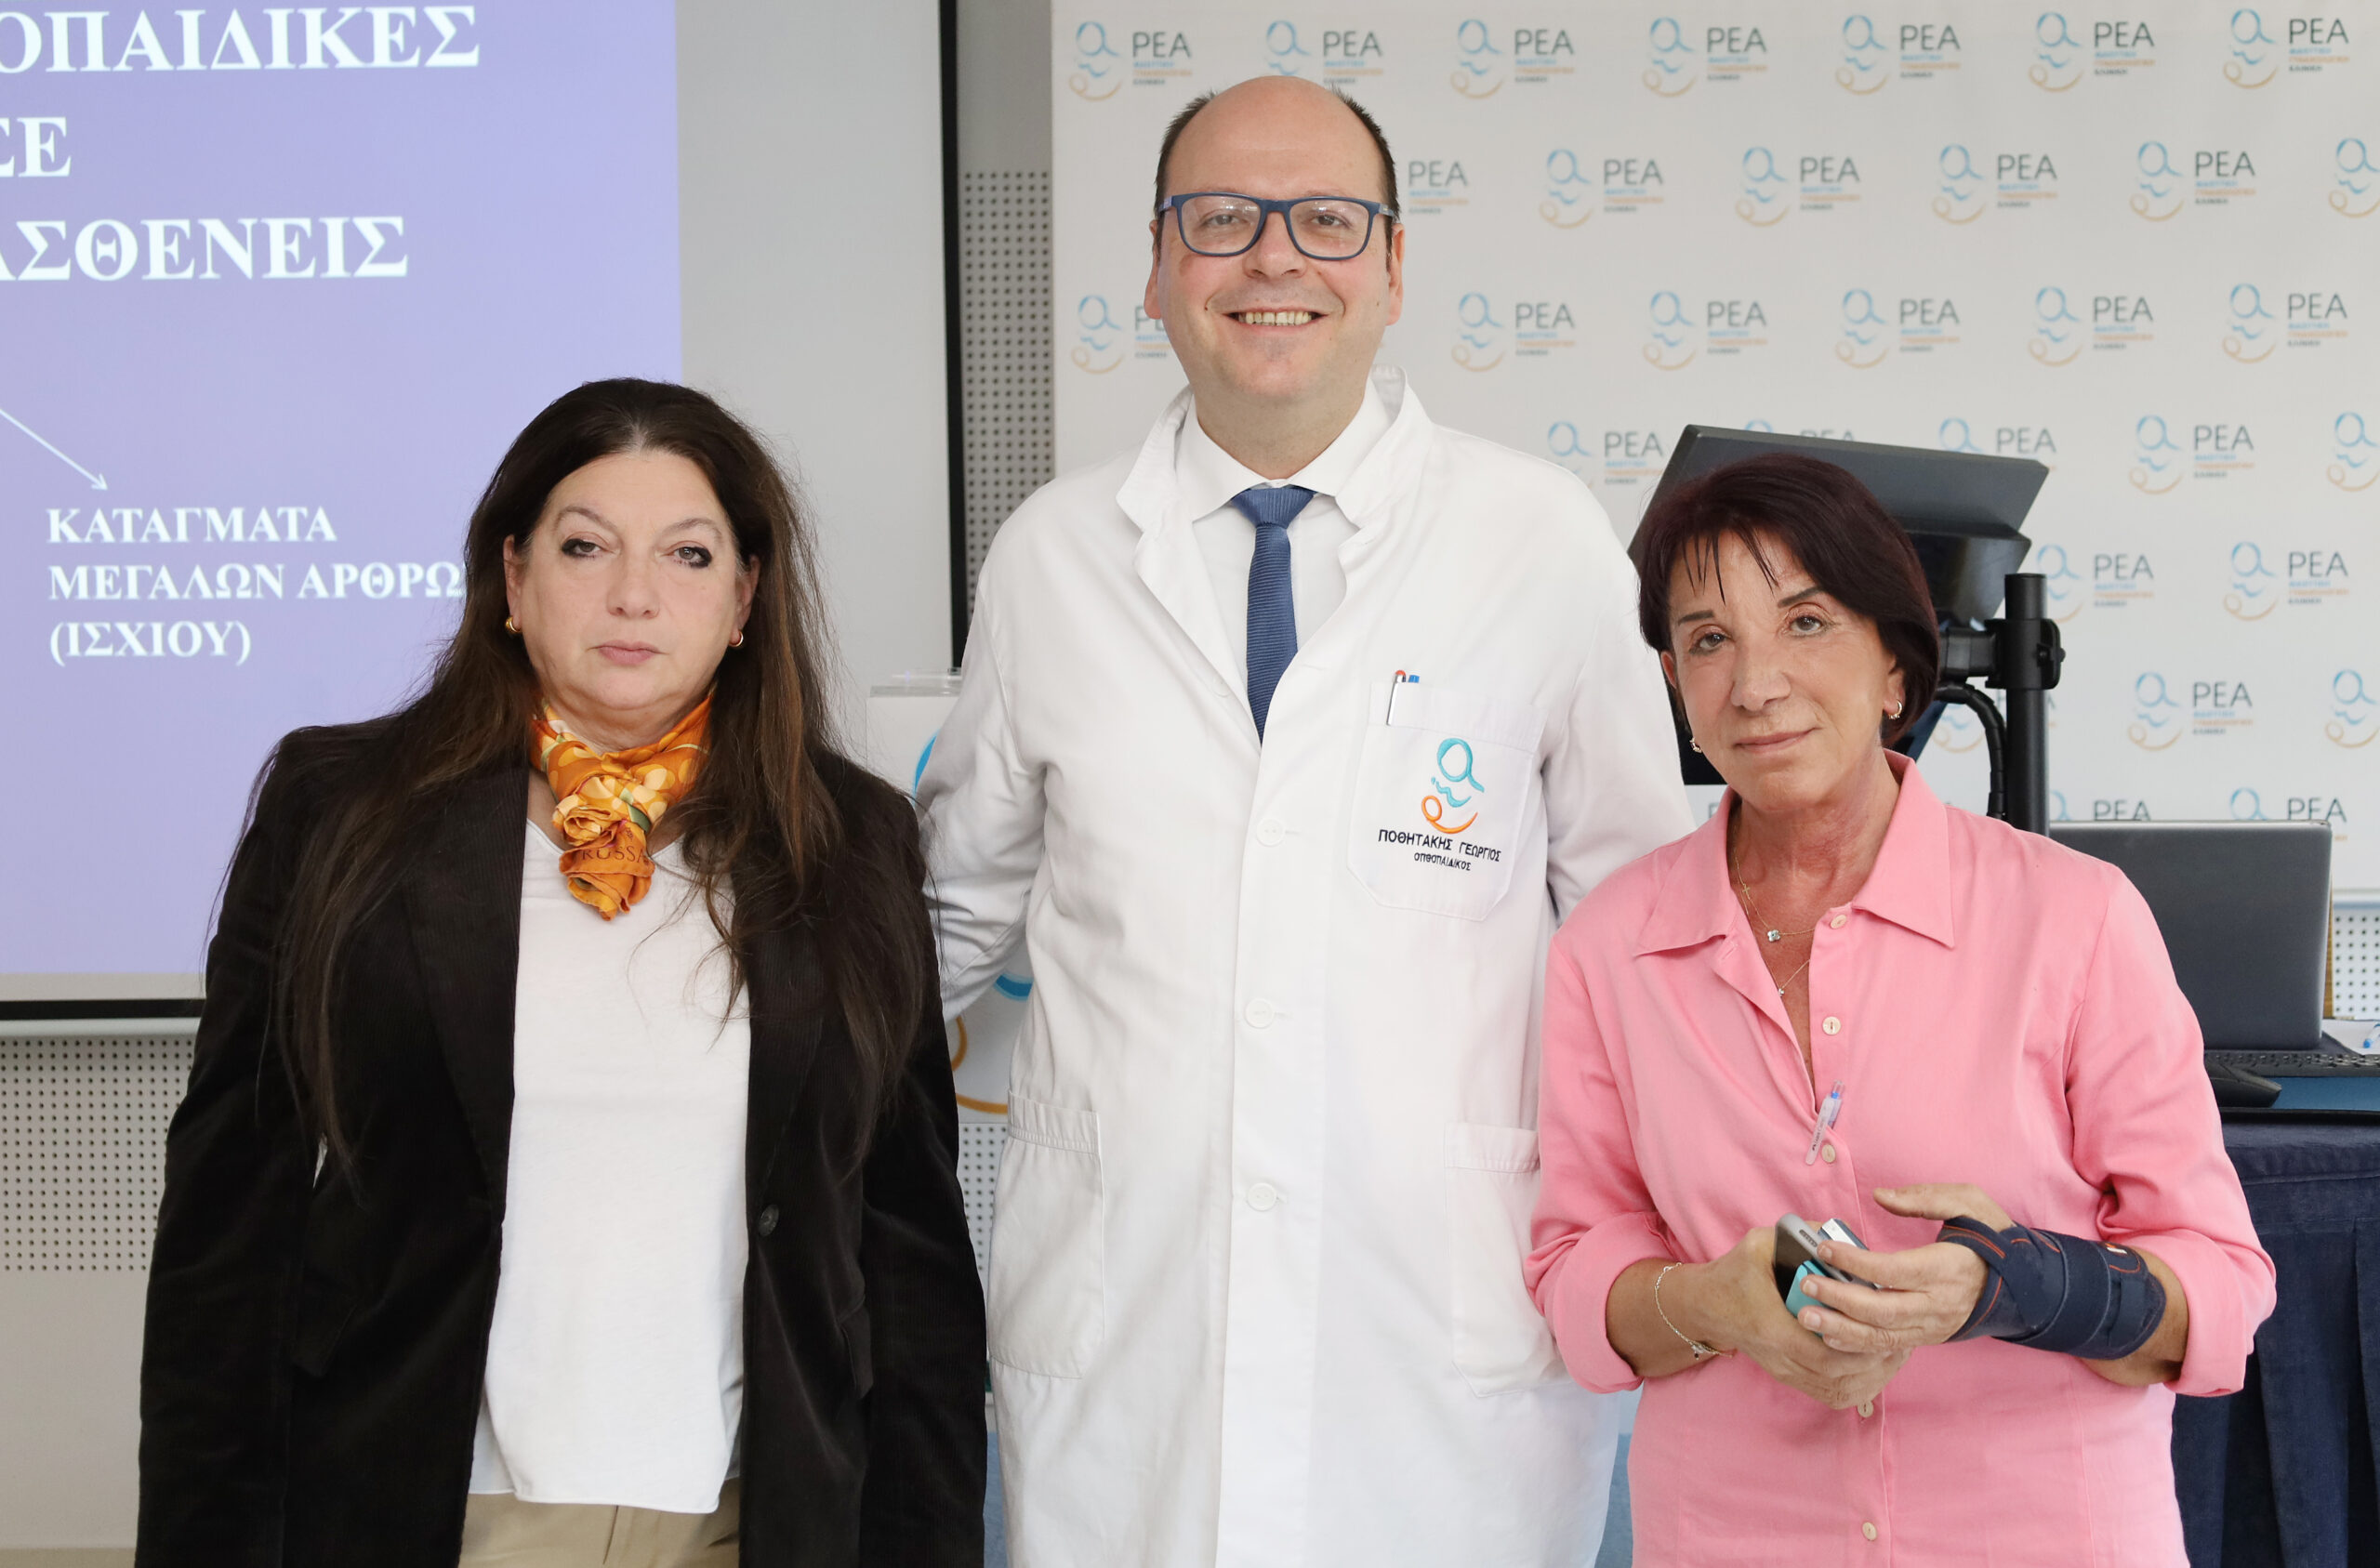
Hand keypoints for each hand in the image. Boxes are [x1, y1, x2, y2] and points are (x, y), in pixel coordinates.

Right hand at [1671, 1225, 1909, 1410]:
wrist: (1705, 1308)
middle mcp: (1781, 1359)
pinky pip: (1832, 1395)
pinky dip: (1859, 1387)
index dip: (1859, 1346)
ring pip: (1839, 1391)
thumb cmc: (1734, 1275)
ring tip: (1895, 1354)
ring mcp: (1786, 1373)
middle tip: (1902, 1339)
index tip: (1884, 1326)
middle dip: (1876, 1362)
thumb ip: (1796, 1233)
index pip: (1824, 1352)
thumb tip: (1839, 1229)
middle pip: (1839, 1377)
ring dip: (1873, 1378)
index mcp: (1773, 1328)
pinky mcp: (1791, 1379)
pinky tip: (1877, 1369)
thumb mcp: (1758, 1244)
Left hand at [1792, 1184, 2009, 1354]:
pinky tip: (1829, 1335)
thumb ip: (1924, 1197)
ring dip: (1842, 1329)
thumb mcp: (1968, 1202)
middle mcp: (1941, 1304)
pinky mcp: (1930, 1337)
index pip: (1893, 1270)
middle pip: (1883, 1310)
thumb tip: (1881, 1196)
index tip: (1824, 1249)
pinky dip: (1859, 1344)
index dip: (1855, 1261)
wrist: (2027, 1284)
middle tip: (1806, 1286)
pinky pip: (1891, 1346)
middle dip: (1840, 1299)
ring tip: (1807, 1317)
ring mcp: (1935, 1326)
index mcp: (1948, 1268)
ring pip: (1884, 1336)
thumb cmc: (1993, 1237)